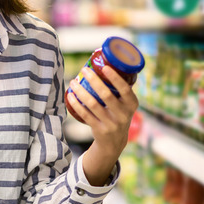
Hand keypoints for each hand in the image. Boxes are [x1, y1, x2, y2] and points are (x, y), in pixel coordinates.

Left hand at [66, 65, 138, 184]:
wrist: (114, 142)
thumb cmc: (118, 113)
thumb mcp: (125, 104)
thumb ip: (120, 89)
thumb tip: (107, 62)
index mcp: (132, 104)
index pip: (125, 90)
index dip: (115, 78)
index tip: (104, 67)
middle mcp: (123, 115)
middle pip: (106, 95)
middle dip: (93, 80)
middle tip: (84, 70)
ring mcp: (111, 124)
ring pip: (92, 104)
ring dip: (81, 91)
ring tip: (73, 81)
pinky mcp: (99, 130)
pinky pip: (85, 114)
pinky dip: (76, 104)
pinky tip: (70, 95)